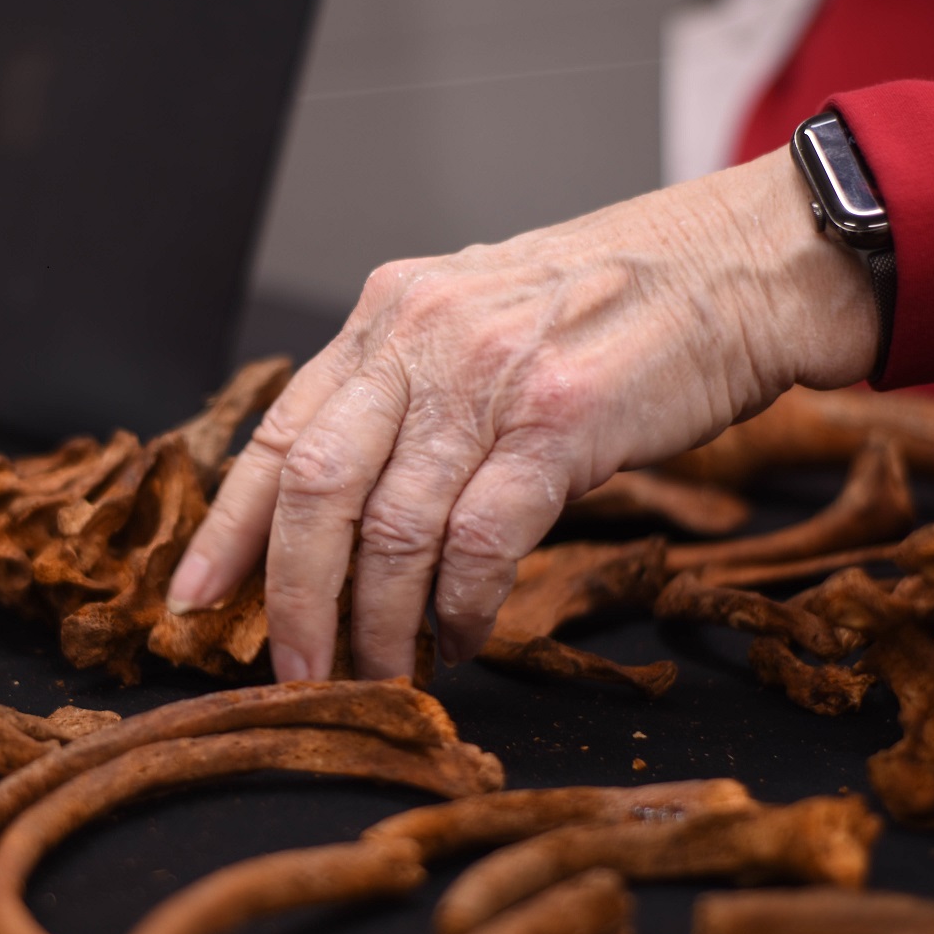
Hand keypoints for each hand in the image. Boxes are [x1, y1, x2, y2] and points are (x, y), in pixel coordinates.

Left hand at [167, 149, 878, 680]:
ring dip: (379, 622)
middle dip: (294, 597)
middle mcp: (420, 339)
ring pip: (392, 531)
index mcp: (387, 315)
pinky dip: (461, 609)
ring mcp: (486, 379)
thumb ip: (406, 389)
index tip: (196, 596)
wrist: (737, 265)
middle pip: (315, 491)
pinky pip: (478, 545)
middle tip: (294, 666)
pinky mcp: (557, 424)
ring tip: (384, 667)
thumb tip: (343, 506)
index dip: (228, 527)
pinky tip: (462, 637)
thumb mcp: (475, 317)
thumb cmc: (606, 305)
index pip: (280, 433)